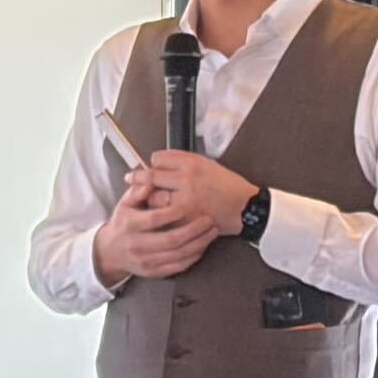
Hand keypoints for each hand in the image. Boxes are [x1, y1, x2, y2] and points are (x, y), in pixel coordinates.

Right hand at [91, 197, 218, 285]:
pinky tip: (203, 245)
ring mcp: (145, 261)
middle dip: (194, 230)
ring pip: (178, 254)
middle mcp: (136, 245)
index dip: (174, 212)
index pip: (155, 219)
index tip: (191, 204)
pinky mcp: (153, 272)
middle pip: (171, 239)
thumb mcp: (125, 204)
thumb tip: (151, 180)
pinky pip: (178, 266)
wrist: (110, 252)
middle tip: (210, 219)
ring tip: (212, 231)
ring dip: (199, 243)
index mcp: (129, 225)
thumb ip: (138, 191)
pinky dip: (194, 256)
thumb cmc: (123, 222)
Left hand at [132, 150, 258, 236]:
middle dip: (140, 179)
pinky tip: (162, 214)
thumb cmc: (226, 185)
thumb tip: (157, 162)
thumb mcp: (206, 164)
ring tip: (151, 198)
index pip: (158, 158)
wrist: (246, 206)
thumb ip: (182, 162)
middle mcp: (187, 180)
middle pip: (150, 177)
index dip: (153, 163)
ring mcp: (185, 200)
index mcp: (192, 163)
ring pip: (153, 198)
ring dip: (149, 199)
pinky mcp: (186, 218)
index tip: (151, 167)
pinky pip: (163, 217)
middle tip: (132, 178)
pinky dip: (160, 216)